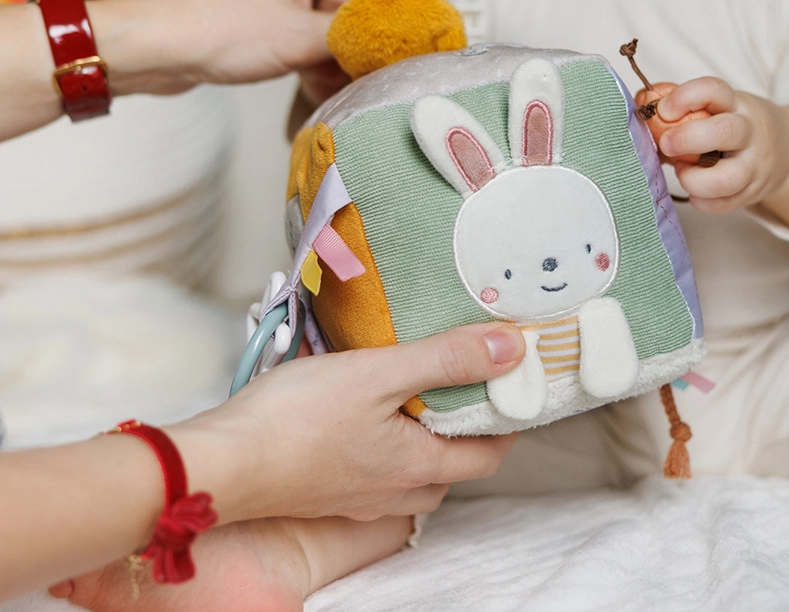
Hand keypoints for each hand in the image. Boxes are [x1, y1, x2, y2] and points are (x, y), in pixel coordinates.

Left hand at [90, 0, 428, 97]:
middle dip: (383, 25)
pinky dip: (328, 57)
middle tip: (402, 59)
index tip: (429, 20)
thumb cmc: (214, 28)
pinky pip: (319, 33)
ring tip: (358, 78)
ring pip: (344, 16)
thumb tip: (401, 43)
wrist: (152, 48)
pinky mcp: (274, 17)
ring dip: (354, 48)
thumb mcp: (299, 36)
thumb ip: (357, 36)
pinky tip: (325, 84)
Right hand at [170, 322, 524, 523]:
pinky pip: (377, 470)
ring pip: (414, 470)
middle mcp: (393, 492)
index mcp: (417, 468)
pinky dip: (390, 442)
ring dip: (427, 435)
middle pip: (454, 465)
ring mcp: (357, 496)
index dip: (508, 420)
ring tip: (420, 386)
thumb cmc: (297, 419)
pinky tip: (370, 411)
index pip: (488, 454)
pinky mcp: (326, 490)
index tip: (512, 383)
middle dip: (470, 427)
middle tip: (471, 379)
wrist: (219, 462)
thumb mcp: (382, 373)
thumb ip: (447, 360)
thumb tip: (513, 347)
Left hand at [638, 76, 788, 231]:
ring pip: (727, 178)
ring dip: (695, 179)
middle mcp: (749, 132)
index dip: (685, 97)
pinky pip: (725, 204)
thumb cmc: (734, 124)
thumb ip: (685, 107)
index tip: (663, 109)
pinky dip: (703, 202)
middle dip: (687, 139)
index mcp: (735, 104)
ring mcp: (754, 165)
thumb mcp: (719, 107)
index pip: (714, 90)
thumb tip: (641, 109)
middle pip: (725, 132)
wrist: (786, 151)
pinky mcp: (752, 192)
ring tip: (683, 172)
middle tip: (666, 144)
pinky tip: (695, 192)